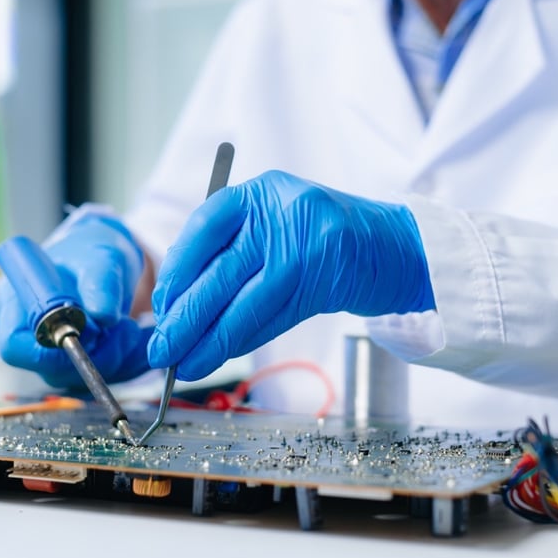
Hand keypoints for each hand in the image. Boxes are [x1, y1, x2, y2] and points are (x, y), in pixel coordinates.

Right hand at [0, 212, 152, 387]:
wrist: (105, 263)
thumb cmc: (92, 253)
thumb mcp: (101, 257)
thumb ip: (101, 283)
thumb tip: (104, 316)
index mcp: (18, 305)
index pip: (15, 347)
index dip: (49, 353)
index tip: (90, 334)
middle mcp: (30, 336)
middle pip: (53, 371)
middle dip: (97, 354)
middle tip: (126, 328)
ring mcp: (54, 355)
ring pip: (83, 379)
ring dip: (117, 358)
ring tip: (134, 328)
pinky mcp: (79, 365)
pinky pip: (105, 377)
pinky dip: (129, 362)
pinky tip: (140, 340)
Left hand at [148, 171, 434, 379]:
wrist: (396, 248)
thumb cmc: (324, 238)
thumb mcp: (276, 225)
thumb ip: (232, 249)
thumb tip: (176, 301)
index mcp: (261, 192)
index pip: (204, 228)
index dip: (178, 271)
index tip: (161, 305)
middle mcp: (283, 212)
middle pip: (221, 272)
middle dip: (186, 318)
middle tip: (162, 349)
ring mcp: (308, 244)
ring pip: (246, 302)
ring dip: (213, 341)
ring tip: (186, 365)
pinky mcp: (326, 278)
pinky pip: (274, 317)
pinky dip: (245, 340)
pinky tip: (223, 355)